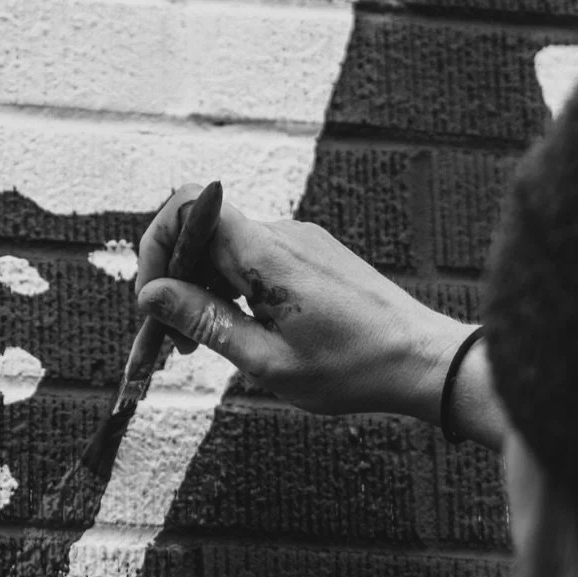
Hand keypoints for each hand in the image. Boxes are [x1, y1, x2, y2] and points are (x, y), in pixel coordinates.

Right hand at [137, 185, 498, 439]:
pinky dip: (232, 292)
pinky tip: (240, 335)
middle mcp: (282, 235)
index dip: (156, 244)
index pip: (188, 206)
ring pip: (227, 251)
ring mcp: (300, 243)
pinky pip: (255, 262)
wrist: (425, 361)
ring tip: (200, 348)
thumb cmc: (352, 370)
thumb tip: (152, 295)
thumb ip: (206, 322)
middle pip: (202, 234)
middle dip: (173, 283)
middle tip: (169, 344)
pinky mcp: (314, 256)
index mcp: (267, 254)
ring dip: (202, 292)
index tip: (152, 300)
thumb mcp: (266, 360)